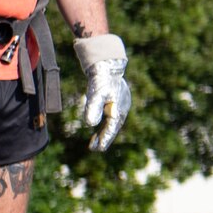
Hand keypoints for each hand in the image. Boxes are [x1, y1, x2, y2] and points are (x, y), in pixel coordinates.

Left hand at [74, 35, 132, 151]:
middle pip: (113, 127)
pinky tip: (100, 125)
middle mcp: (122, 108)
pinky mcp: (117, 99)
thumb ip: (93, 108)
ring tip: (95, 141)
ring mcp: (121, 104)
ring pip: (113, 122)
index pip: (111, 128)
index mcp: (119, 109)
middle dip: (104, 138)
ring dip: (105, 131)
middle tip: (94, 148)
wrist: (107, 63)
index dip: (104, 139)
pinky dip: (106, 123)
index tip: (97, 149)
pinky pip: (112, 115)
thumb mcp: (95, 94)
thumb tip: (90, 124)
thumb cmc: (101, 79)